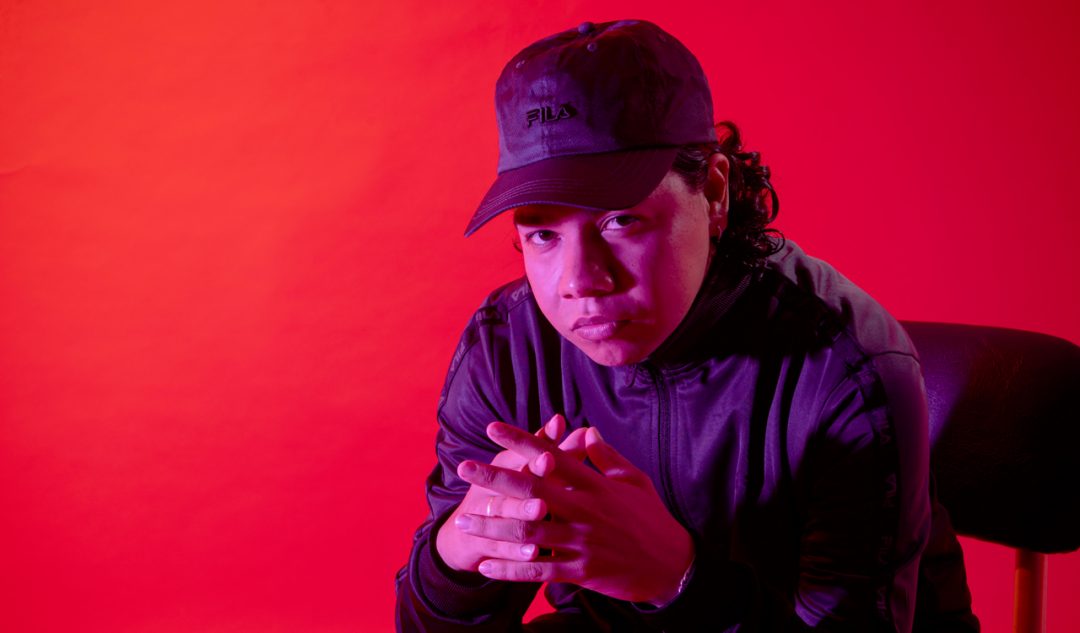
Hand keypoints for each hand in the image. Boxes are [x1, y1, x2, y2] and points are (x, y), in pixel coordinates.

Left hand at [457, 422, 694, 604]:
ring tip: (464, 521)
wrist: (672, 566)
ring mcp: (581, 541)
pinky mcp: (581, 570)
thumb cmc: (652, 518)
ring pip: (528, 532)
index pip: (552, 456)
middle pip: (531, 490)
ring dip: (492, 526)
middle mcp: (584, 509)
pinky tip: (486, 566)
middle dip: (495, 478)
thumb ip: (606, 457)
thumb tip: (586, 432)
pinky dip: (510, 568)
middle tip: (464, 468)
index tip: (493, 429)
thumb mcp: (634, 480)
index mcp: (595, 484)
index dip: (521, 441)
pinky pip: (538, 569)